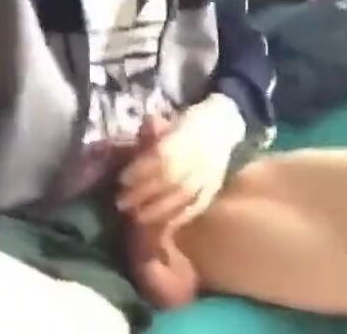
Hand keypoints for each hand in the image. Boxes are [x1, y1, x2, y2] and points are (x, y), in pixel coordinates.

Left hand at [116, 94, 244, 227]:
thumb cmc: (191, 123)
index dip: (141, 169)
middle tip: (121, 202)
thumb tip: (137, 139)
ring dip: (157, 209)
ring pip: (183, 195)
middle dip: (143, 193)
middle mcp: (200, 156)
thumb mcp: (172, 120)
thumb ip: (155, 129)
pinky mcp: (215, 188)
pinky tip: (162, 225)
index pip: (162, 156)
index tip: (122, 178)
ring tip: (136, 216)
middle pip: (170, 178)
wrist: (225, 128)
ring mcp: (210, 174)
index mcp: (188, 135)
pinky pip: (198, 205)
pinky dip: (179, 217)